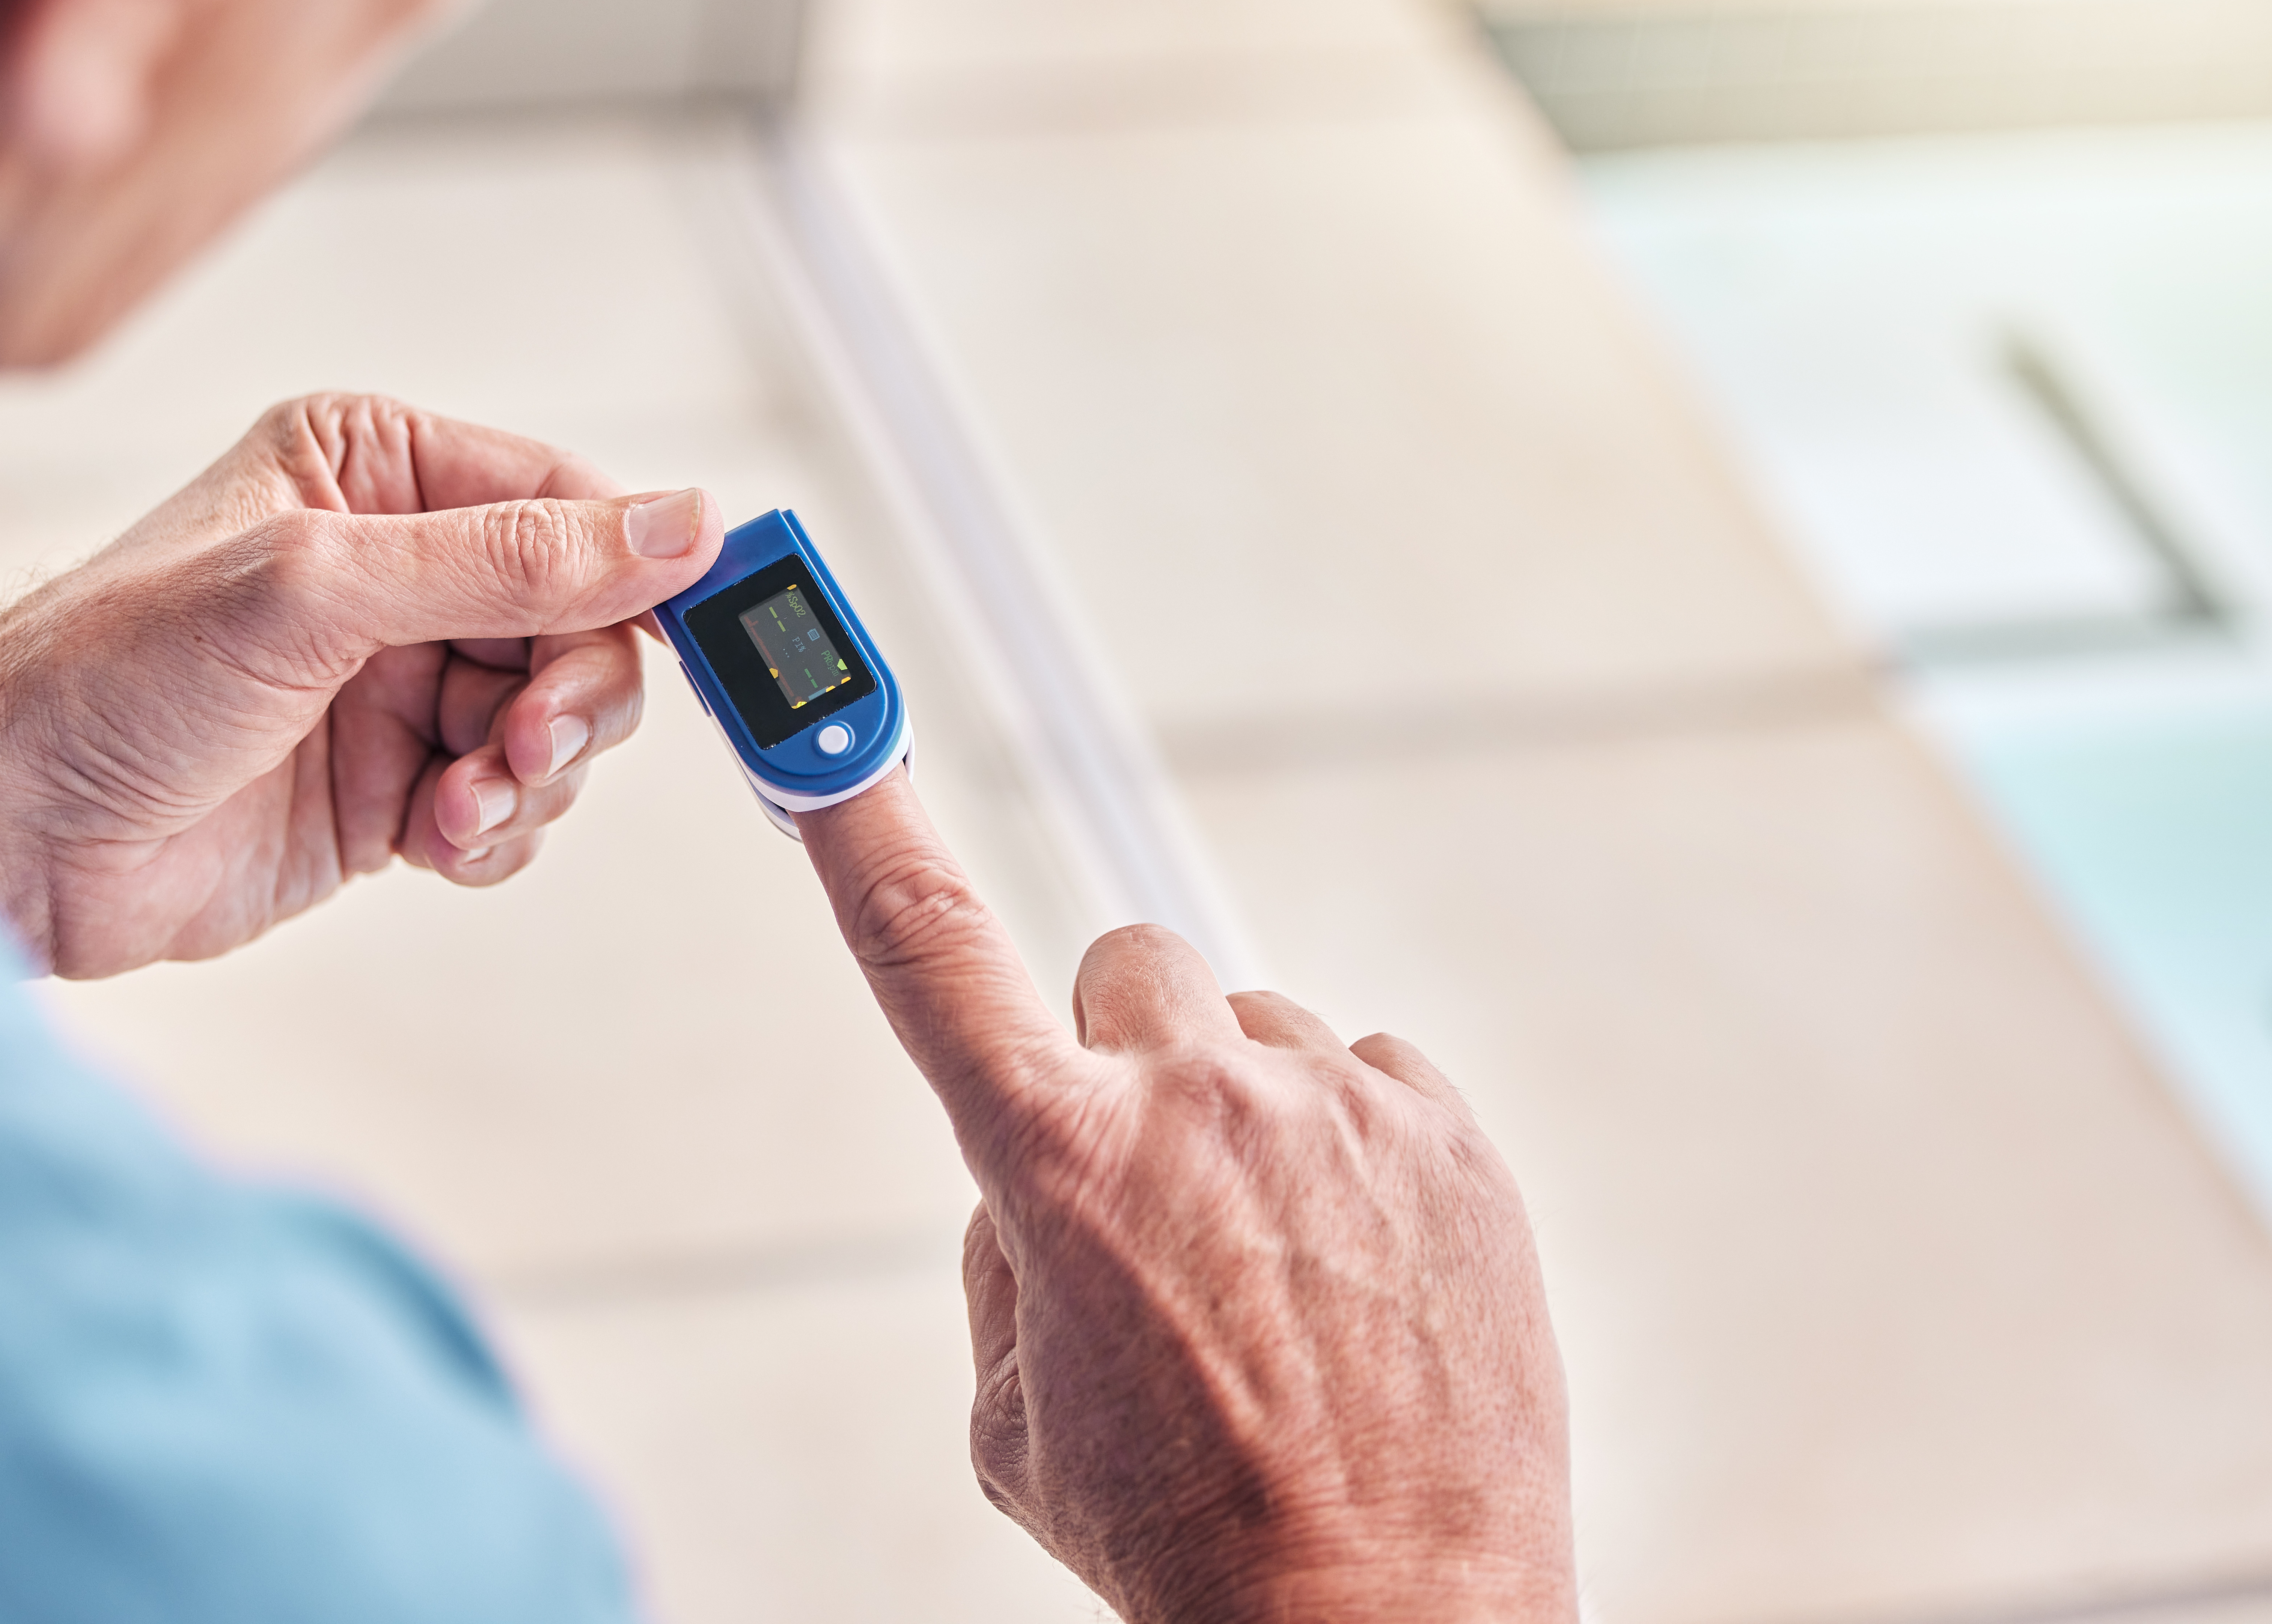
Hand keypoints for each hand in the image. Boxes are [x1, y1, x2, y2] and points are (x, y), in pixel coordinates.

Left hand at [0, 394, 720, 977]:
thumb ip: (511, 558)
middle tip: (527, 747)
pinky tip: (430, 843)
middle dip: (573, 698)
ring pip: (556, 726)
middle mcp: (396, 568)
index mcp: (374, 469)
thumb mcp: (321, 588)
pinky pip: (509, 808)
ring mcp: (396, 683)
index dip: (644, 571)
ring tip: (456, 806)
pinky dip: (494, 833)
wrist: (5, 832)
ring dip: (530, 776)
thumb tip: (680, 524)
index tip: (711, 628)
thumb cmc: (109, 675)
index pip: (568, 505)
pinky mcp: (390, 788)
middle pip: (581, 625)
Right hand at [797, 774, 1574, 1623]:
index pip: (925, 948)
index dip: (861, 826)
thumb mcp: (1016, 1420)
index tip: (821, 736)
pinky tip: (1359, 1266)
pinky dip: (1353, 1149)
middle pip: (1128, 967)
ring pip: (1254, 1031)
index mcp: (1056, 1163)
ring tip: (1278, 1267)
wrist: (1383, 1619)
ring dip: (1245, 1113)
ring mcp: (1334, 1110)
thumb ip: (1003, 1258)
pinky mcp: (1450, 1140)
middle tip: (1153, 1180)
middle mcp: (1193, 1104)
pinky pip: (1370, 1080)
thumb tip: (1038, 1178)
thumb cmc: (1187, 1532)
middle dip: (1121, 1049)